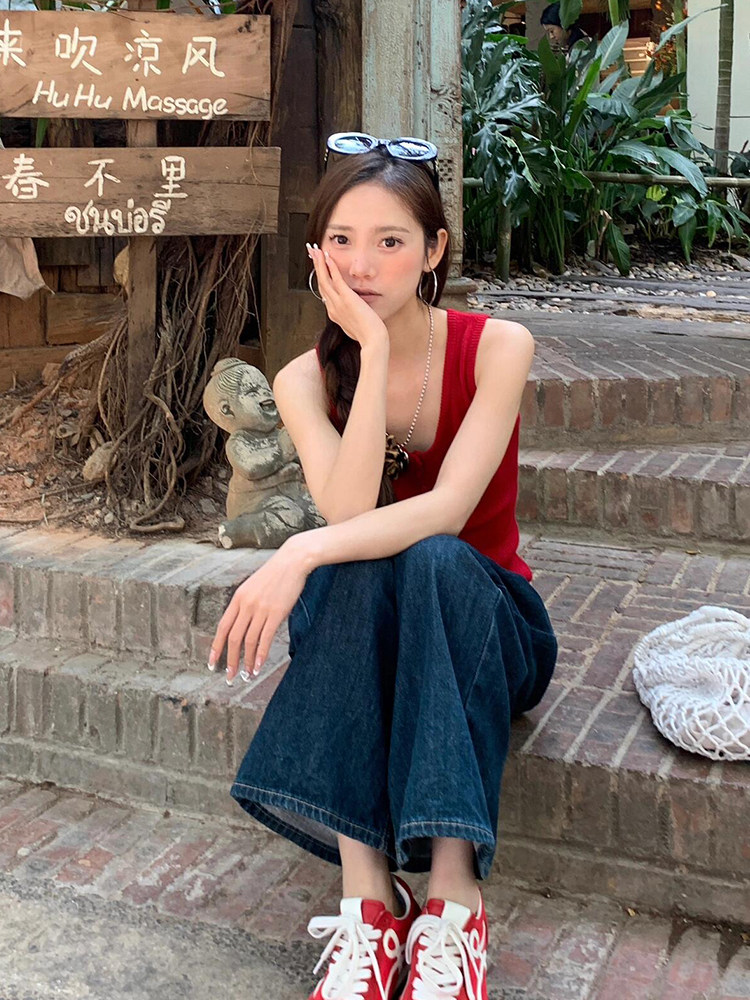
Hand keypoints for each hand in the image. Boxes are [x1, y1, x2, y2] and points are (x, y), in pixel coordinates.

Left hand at [208, 536, 314, 683]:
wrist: (293, 560)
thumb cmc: (275, 574)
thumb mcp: (254, 587)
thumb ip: (246, 604)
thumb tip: (242, 624)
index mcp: (238, 598)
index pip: (222, 627)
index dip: (216, 647)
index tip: (212, 662)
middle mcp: (246, 605)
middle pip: (233, 638)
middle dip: (229, 660)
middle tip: (229, 676)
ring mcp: (261, 609)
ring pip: (248, 641)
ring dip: (246, 661)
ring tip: (246, 675)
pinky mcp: (276, 613)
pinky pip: (265, 638)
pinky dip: (260, 654)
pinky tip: (258, 666)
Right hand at [307, 243, 387, 350]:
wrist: (372, 342)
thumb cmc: (368, 336)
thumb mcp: (355, 325)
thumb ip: (351, 316)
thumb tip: (353, 310)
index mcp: (334, 313)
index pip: (324, 292)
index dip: (320, 278)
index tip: (318, 268)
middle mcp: (332, 308)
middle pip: (320, 283)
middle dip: (315, 267)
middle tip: (311, 253)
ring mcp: (338, 303)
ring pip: (324, 280)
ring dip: (319, 263)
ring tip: (315, 250)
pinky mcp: (346, 299)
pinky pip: (336, 280)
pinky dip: (330, 267)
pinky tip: (327, 257)